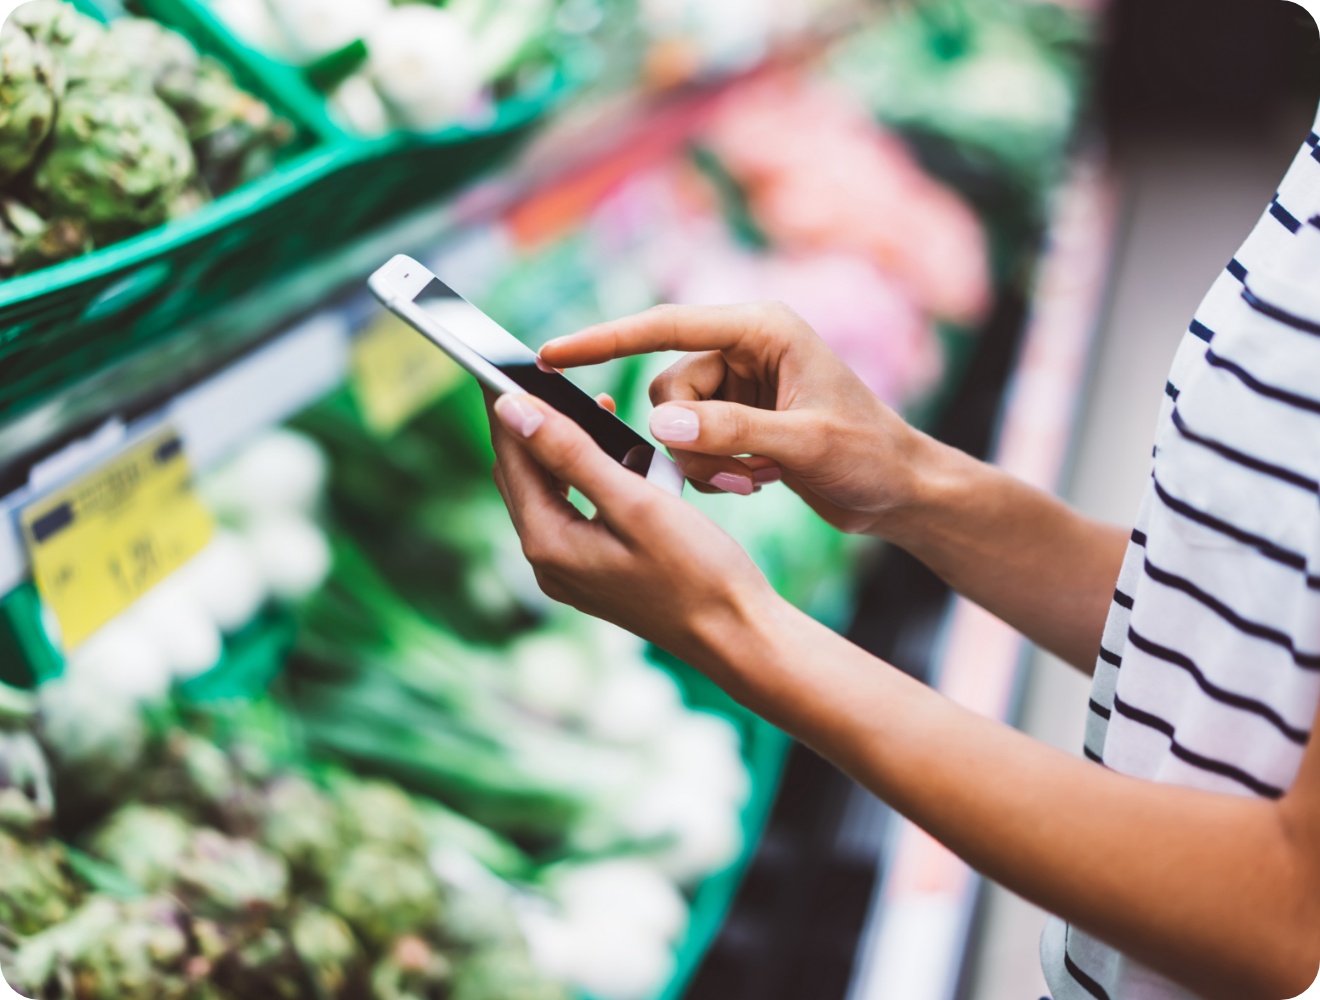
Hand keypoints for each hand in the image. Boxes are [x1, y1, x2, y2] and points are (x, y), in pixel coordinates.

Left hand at [485, 390, 778, 671]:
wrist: (737, 635)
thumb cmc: (698, 571)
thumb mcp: (636, 502)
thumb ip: (571, 454)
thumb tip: (512, 410)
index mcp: (548, 543)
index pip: (512, 455)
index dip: (507, 404)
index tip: (504, 359)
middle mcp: (548, 563)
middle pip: (522, 475)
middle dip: (532, 424)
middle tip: (546, 376)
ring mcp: (570, 573)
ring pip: (548, 493)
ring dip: (563, 450)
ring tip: (592, 410)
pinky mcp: (594, 575)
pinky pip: (574, 513)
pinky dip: (587, 480)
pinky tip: (618, 460)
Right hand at [539, 302, 927, 534]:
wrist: (900, 490)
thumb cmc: (868, 455)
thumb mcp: (803, 443)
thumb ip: (730, 431)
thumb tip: (657, 424)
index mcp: (762, 329)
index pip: (665, 325)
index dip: (604, 339)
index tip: (551, 354)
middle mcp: (745, 349)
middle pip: (666, 388)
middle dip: (686, 438)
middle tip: (735, 472)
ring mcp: (740, 385)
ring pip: (674, 422)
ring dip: (703, 461)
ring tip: (755, 480)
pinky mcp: (738, 417)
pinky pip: (692, 442)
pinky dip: (714, 469)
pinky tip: (759, 481)